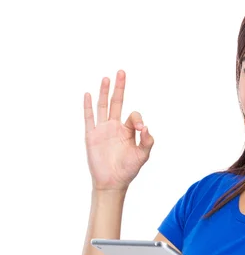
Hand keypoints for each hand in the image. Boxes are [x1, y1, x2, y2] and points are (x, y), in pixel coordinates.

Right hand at [84, 70, 154, 190]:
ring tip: (107, 78)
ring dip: (104, 92)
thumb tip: (145, 127)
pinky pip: (89, 118)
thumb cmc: (128, 170)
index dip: (138, 119)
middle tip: (121, 72)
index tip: (140, 128)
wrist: (112, 182)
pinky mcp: (91, 135)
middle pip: (117, 102)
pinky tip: (88, 94)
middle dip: (120, 88)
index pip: (133, 115)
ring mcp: (102, 130)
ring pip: (103, 106)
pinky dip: (88, 106)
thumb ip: (147, 141)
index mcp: (128, 131)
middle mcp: (115, 127)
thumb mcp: (142, 156)